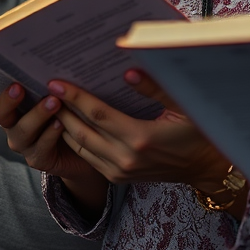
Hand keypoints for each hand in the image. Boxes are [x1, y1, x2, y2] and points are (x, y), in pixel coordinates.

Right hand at [0, 83, 105, 183]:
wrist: (87, 146)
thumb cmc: (71, 113)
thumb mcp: (60, 96)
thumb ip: (52, 84)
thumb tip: (55, 61)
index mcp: (16, 110)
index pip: (2, 102)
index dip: (5, 94)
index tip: (15, 83)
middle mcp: (15, 127)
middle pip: (5, 116)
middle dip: (13, 102)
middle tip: (24, 88)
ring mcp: (25, 145)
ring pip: (24, 132)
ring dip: (38, 115)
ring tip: (54, 102)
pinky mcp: (38, 159)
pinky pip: (41, 147)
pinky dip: (51, 134)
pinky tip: (62, 123)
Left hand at [46, 70, 230, 192]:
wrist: (205, 166)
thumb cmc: (199, 131)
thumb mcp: (184, 105)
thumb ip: (156, 88)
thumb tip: (128, 72)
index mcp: (140, 138)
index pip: (97, 114)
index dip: (75, 98)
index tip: (56, 82)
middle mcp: (125, 158)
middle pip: (82, 132)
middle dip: (61, 110)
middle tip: (44, 89)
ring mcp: (120, 171)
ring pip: (81, 147)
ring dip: (64, 126)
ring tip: (51, 104)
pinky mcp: (118, 177)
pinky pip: (89, 157)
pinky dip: (76, 140)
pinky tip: (69, 123)